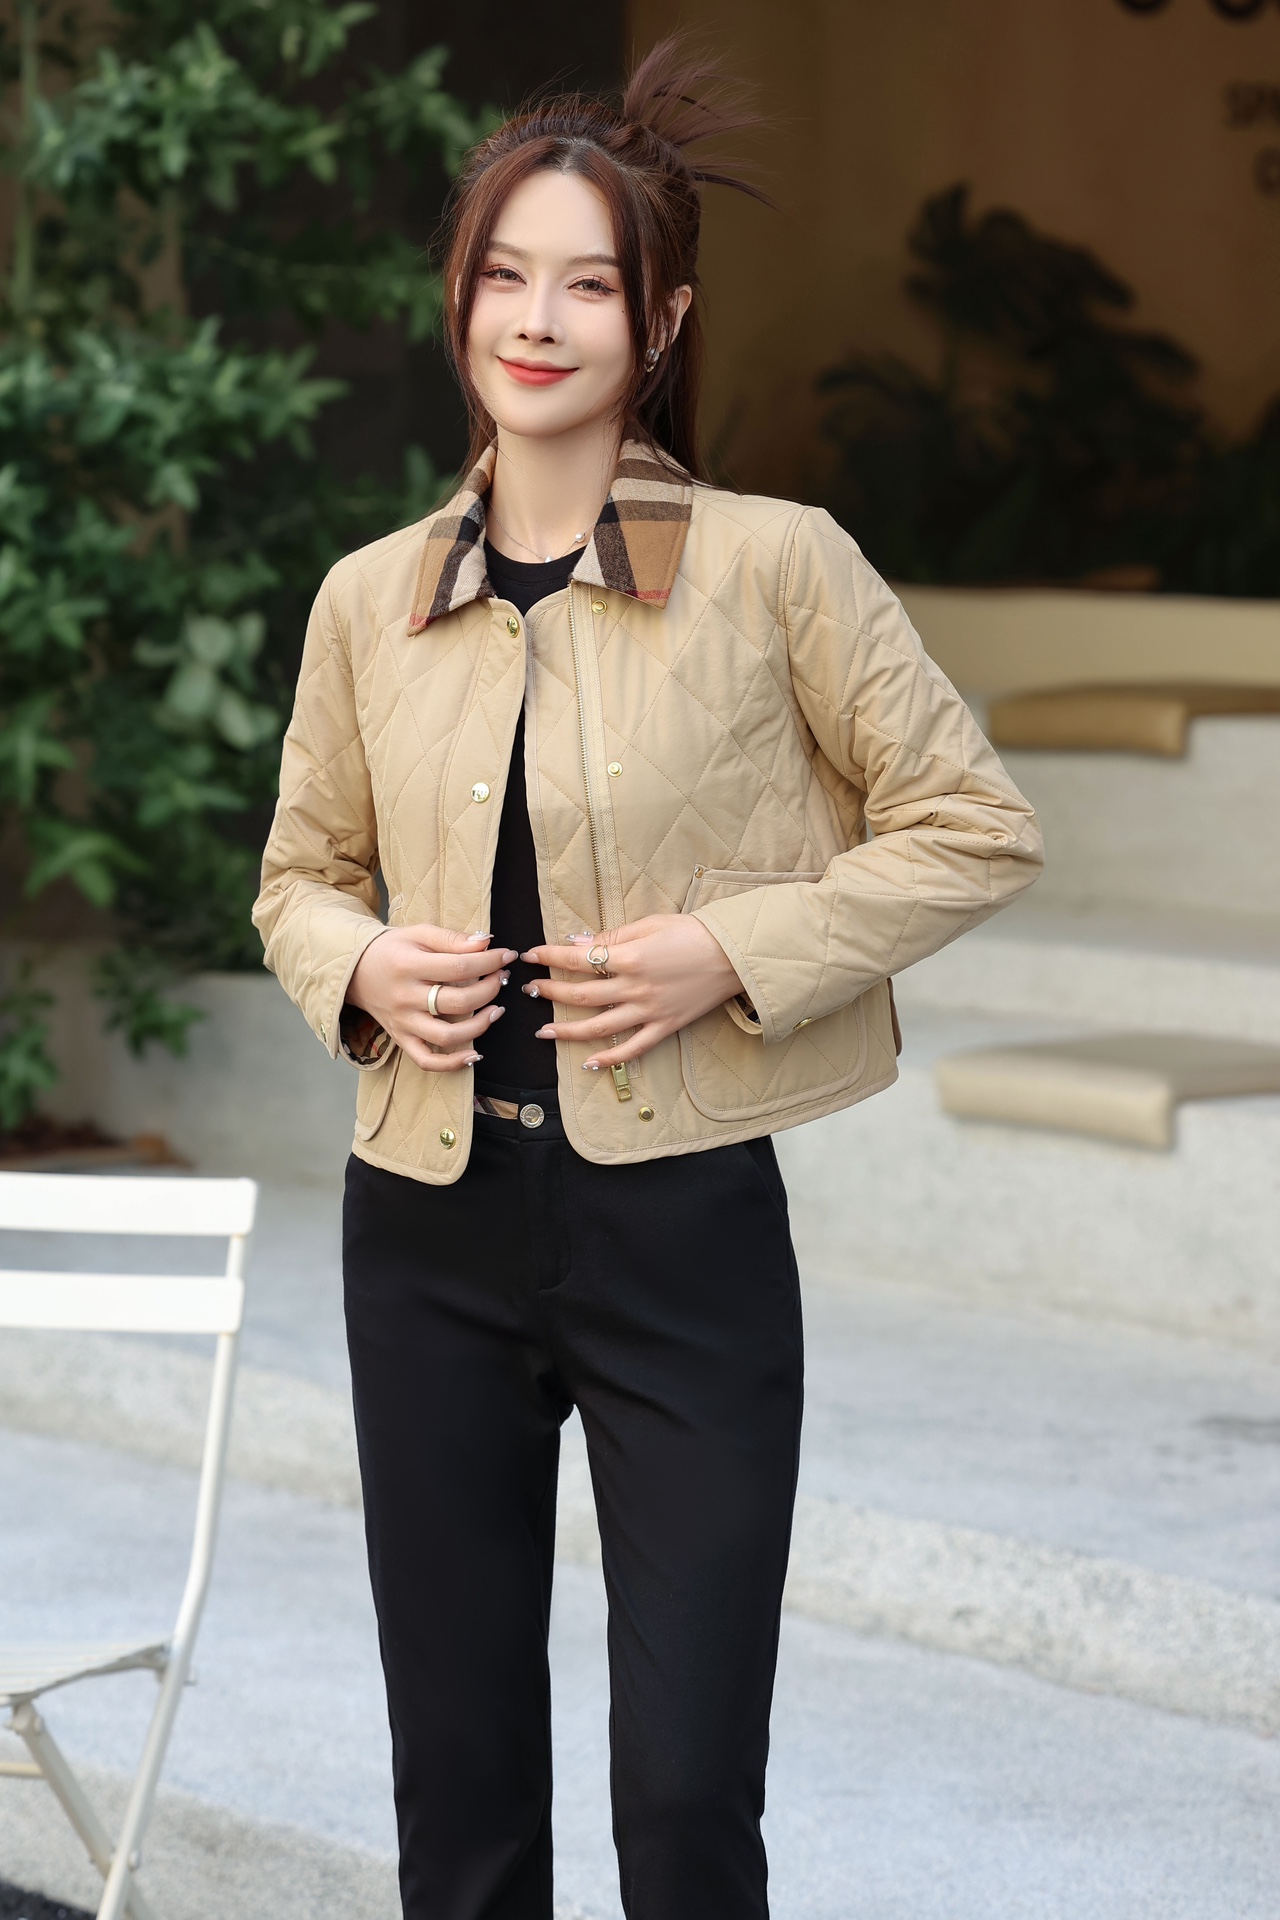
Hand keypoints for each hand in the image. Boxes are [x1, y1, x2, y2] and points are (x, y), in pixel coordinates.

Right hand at [346, 924, 516, 1072]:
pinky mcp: (401, 1039)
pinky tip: (474, 1055)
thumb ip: (451, 938)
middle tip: (501, 978)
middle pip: (457, 1002)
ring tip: (496, 1010)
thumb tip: (486, 943)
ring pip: (447, 1036)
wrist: (355, 971)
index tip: (506, 956)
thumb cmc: (392, 950)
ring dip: (480, 1026)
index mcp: (408, 966)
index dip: (489, 962)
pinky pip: (427, 1061)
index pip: (459, 967)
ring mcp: (403, 1023)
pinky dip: (452, 1064)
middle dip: (489, 990)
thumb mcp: (418, 933)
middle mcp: (405, 998)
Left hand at [522, 914, 743, 1072]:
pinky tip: (589, 1062)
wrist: (733, 955)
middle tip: (529, 989)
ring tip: (543, 1031)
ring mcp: (649, 1011)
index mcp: (631, 957)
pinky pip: (633, 1048)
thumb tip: (577, 943)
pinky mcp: (665, 1027)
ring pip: (599, 1026)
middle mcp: (636, 988)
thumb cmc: (692, 933)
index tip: (531, 955)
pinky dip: (610, 1058)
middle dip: (550, 991)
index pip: (579, 959)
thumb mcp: (650, 923)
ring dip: (567, 1030)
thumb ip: (612, 935)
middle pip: (582, 994)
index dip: (550, 957)